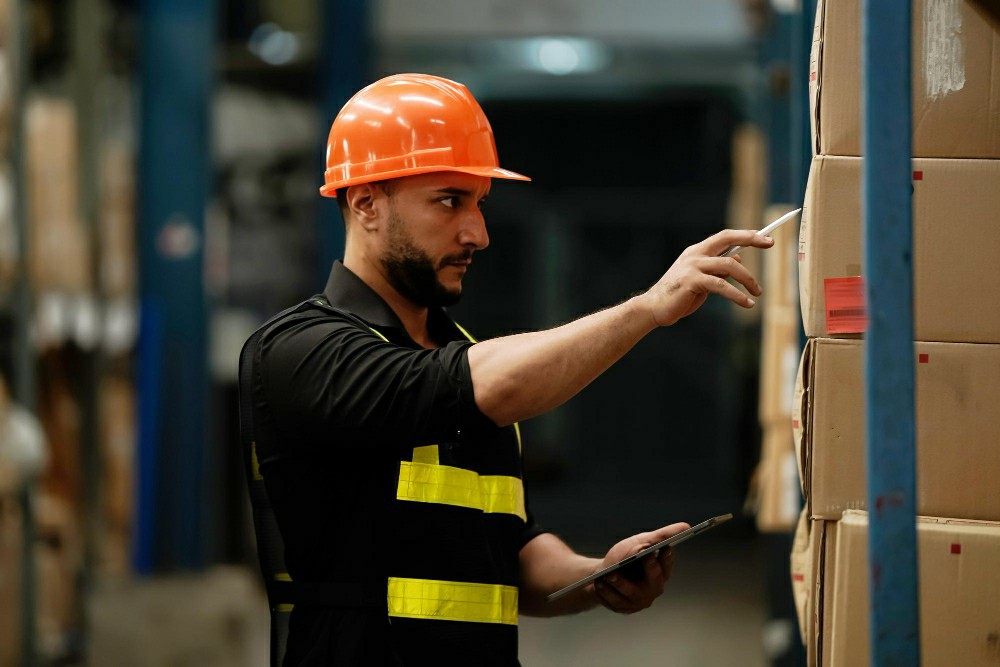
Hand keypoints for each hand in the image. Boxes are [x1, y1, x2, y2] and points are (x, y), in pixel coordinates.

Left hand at [592, 522, 688, 613]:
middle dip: (648, 567)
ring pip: (631, 592)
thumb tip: (686, 526)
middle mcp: (653, 589)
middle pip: (654, 579)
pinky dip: (606, 591)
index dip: (666, 556)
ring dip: (620, 582)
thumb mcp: (641, 542)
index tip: (664, 546)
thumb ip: (662, 536)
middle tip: (641, 555)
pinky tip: (599, 583)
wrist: (603, 574)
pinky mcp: (622, 608)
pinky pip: (615, 601)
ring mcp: (638, 601)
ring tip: (609, 574)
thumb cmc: (626, 557)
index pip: (667, 564)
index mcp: (661, 573)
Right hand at [641, 229, 773, 326]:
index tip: (766, 237)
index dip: (746, 234)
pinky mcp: (692, 282)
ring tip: (757, 294)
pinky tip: (746, 304)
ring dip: (748, 279)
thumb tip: (738, 260)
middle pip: (728, 240)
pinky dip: (737, 295)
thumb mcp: (702, 279)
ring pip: (729, 265)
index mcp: (697, 251)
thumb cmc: (679, 295)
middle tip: (771, 244)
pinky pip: (721, 285)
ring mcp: (692, 267)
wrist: (654, 308)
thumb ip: (717, 269)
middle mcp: (695, 255)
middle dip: (751, 239)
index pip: (725, 236)